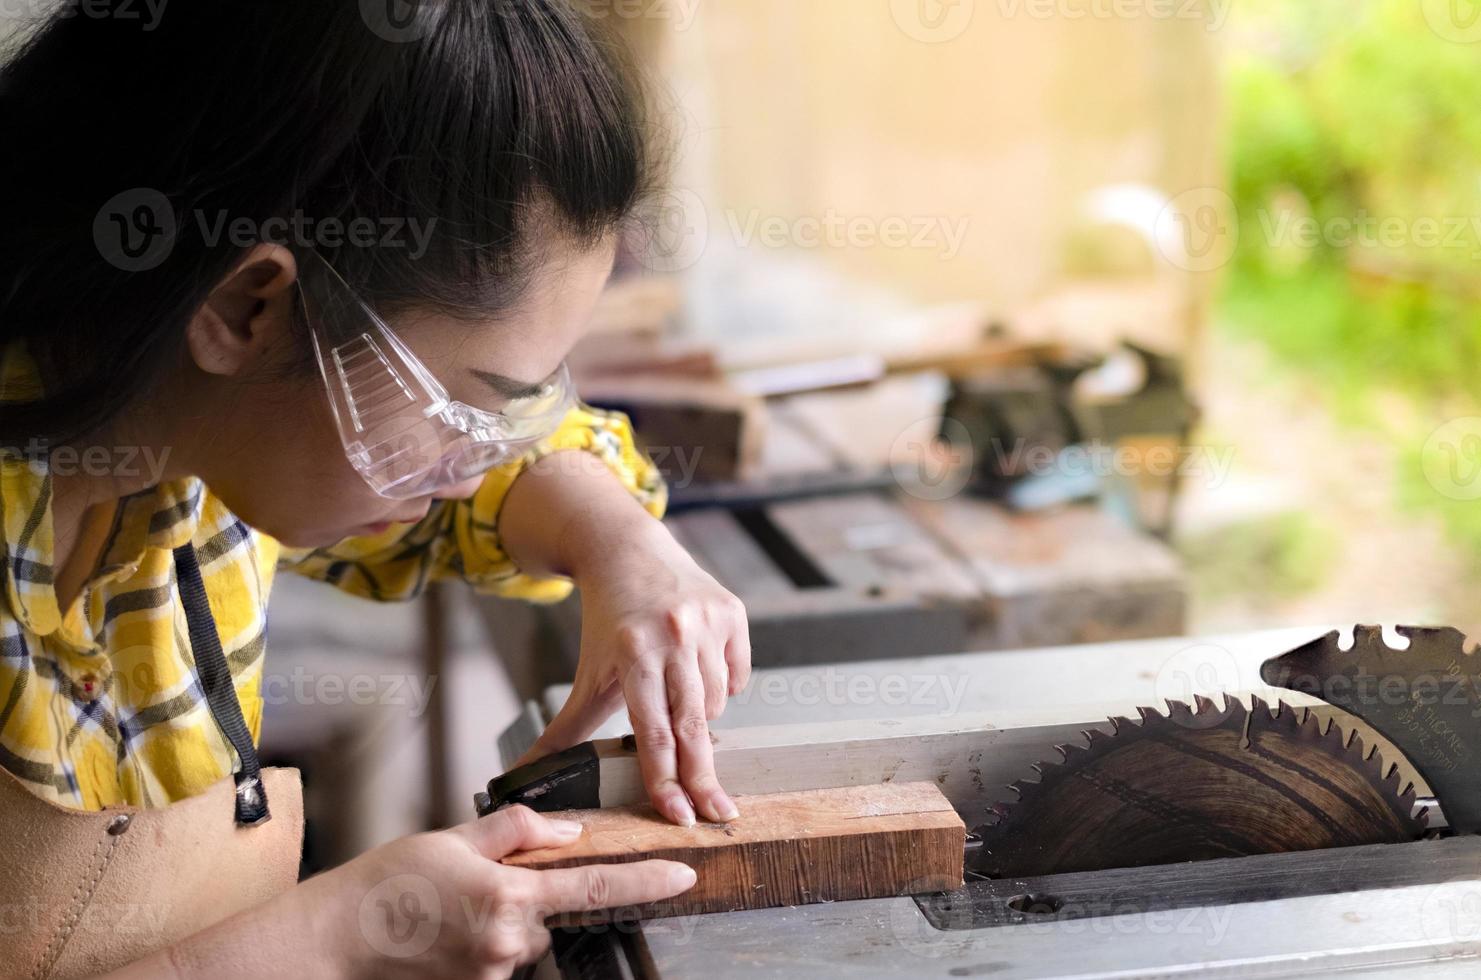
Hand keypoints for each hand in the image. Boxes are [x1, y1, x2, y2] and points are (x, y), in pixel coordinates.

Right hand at [133, 806, 696, 978]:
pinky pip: (499, 963)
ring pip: (523, 942)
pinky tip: (442, 935)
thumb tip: (568, 832)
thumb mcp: (453, 838)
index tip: (685, 874)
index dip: (647, 880)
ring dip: (501, 924)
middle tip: (468, 887)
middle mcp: (508, 941)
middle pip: (550, 915)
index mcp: (508, 894)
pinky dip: (481, 946)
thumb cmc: (385, 885)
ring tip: (445, 912)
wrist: (333, 941)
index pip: (595, 884)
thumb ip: (518, 831)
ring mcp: (492, 974)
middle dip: (527, 898)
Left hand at [520, 518, 751, 825]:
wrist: (627, 552)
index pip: (653, 731)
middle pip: (692, 725)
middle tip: (719, 815)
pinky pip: (738, 674)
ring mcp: (707, 622)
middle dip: (704, 777)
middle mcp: (674, 635)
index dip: (666, 778)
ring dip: (701, 717)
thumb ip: (563, 733)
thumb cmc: (607, 622)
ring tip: (678, 699)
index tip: (680, 816)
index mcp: (633, 653)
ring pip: (716, 702)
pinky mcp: (732, 612)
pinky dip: (723, 686)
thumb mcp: (586, 676)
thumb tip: (520, 776)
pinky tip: (700, 672)